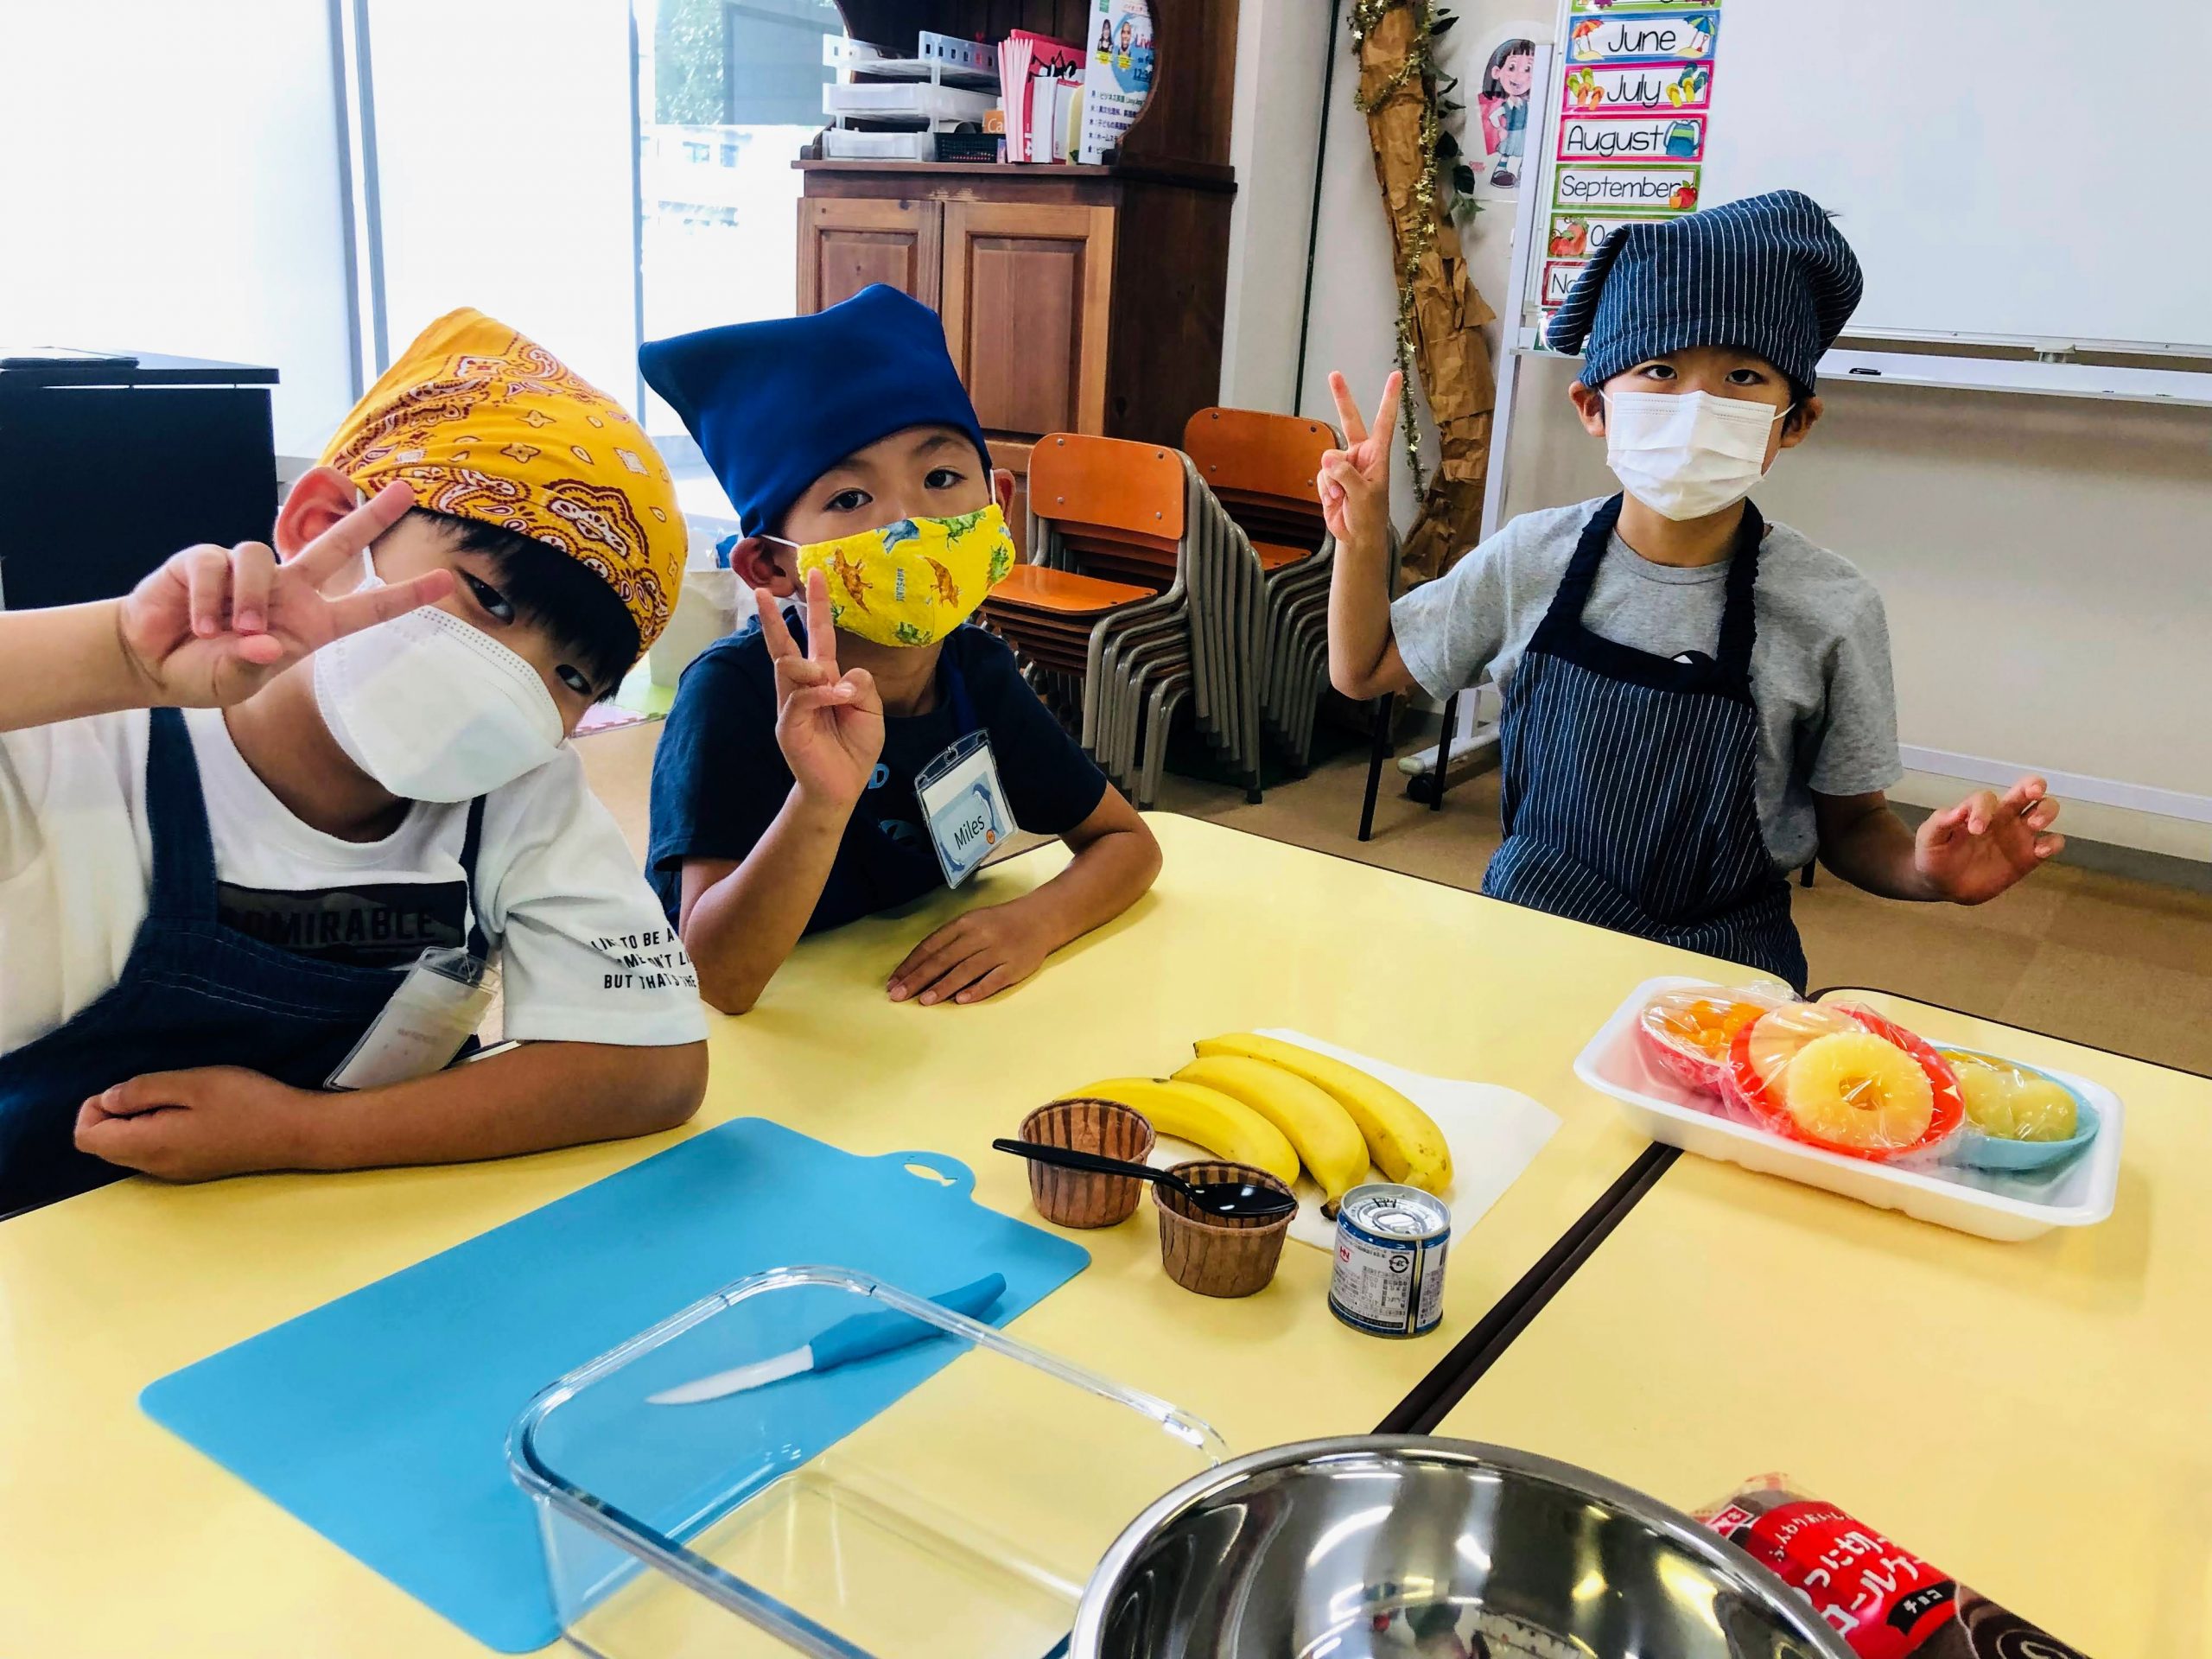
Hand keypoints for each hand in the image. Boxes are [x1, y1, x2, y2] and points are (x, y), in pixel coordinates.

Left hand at [74, 1066, 315, 1181]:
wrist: (295, 1133)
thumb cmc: (248, 1102)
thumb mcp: (194, 1083)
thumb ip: (143, 1090)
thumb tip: (107, 1099)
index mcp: (150, 1145)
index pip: (87, 1137)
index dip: (93, 1108)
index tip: (128, 1088)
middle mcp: (154, 1166)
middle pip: (102, 1146)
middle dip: (112, 1115)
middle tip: (153, 1089)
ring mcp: (172, 1172)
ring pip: (126, 1150)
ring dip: (135, 1122)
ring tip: (175, 1098)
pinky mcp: (189, 1170)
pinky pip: (150, 1153)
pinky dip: (153, 1131)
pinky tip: (188, 1114)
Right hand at [115, 482, 453, 708]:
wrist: (150, 661)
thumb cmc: (203, 672)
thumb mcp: (233, 682)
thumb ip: (250, 664)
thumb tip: (265, 641)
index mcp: (309, 624)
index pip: (366, 607)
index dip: (405, 595)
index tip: (444, 582)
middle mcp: (288, 591)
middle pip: (338, 544)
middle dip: (372, 517)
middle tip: (407, 491)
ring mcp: (249, 572)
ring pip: (261, 557)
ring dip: (244, 600)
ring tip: (225, 633)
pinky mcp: (206, 560)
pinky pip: (216, 564)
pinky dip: (208, 598)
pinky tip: (197, 623)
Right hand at [759, 569, 883, 809]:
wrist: (843, 788)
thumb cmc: (855, 749)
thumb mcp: (871, 711)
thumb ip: (862, 686)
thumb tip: (842, 673)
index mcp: (824, 679)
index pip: (818, 636)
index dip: (817, 606)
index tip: (815, 575)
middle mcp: (803, 687)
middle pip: (785, 645)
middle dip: (773, 617)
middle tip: (764, 589)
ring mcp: (792, 705)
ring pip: (789, 667)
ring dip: (813, 668)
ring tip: (836, 689)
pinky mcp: (789, 725)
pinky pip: (801, 698)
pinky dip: (821, 694)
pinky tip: (837, 699)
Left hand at [887, 903, 1051, 1005]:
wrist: (1040, 918)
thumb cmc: (999, 923)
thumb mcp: (972, 922)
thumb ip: (949, 941)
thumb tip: (918, 968)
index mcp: (965, 923)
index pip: (931, 945)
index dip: (911, 965)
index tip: (894, 982)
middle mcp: (979, 935)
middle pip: (943, 959)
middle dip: (918, 978)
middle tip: (899, 996)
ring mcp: (998, 951)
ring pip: (966, 970)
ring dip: (943, 986)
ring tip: (924, 1001)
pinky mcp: (1015, 967)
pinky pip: (993, 980)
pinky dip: (977, 990)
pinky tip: (960, 1000)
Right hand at [1318, 370, 1402, 552]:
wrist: (1356, 537)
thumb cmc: (1370, 516)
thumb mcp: (1363, 495)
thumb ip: (1346, 474)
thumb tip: (1328, 458)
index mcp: (1377, 455)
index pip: (1384, 422)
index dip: (1389, 399)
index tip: (1396, 376)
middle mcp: (1361, 455)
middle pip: (1350, 420)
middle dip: (1341, 398)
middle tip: (1334, 374)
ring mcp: (1344, 465)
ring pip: (1328, 458)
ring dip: (1331, 479)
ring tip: (1342, 496)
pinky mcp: (1330, 478)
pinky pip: (1321, 474)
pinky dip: (1325, 488)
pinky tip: (1335, 499)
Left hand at [1915, 775, 2062, 903]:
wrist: (1942, 885)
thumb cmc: (1935, 855)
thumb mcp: (1929, 837)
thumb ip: (1941, 822)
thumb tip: (1959, 810)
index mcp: (1978, 810)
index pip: (1987, 798)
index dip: (1983, 809)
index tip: (1975, 830)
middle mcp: (2003, 817)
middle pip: (2027, 790)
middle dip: (2034, 785)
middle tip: (2032, 793)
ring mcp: (2019, 835)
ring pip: (2045, 810)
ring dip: (2046, 811)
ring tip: (2034, 824)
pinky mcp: (2029, 857)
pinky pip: (2051, 843)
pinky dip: (2052, 844)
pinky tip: (2040, 851)